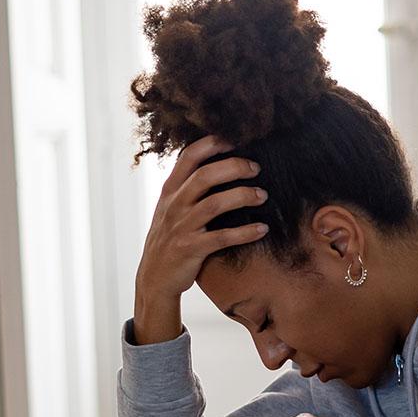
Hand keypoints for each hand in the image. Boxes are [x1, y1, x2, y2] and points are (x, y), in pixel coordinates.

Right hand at [133, 135, 267, 342]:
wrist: (154, 277)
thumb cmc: (170, 238)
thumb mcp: (171, 207)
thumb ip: (188, 186)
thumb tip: (218, 162)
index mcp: (170, 190)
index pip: (188, 157)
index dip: (212, 143)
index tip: (236, 138)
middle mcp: (174, 205)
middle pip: (204, 176)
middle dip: (233, 167)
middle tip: (256, 167)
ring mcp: (181, 227)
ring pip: (214, 204)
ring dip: (242, 196)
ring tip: (263, 195)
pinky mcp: (191, 249)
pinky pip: (221, 237)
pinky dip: (245, 232)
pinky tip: (262, 229)